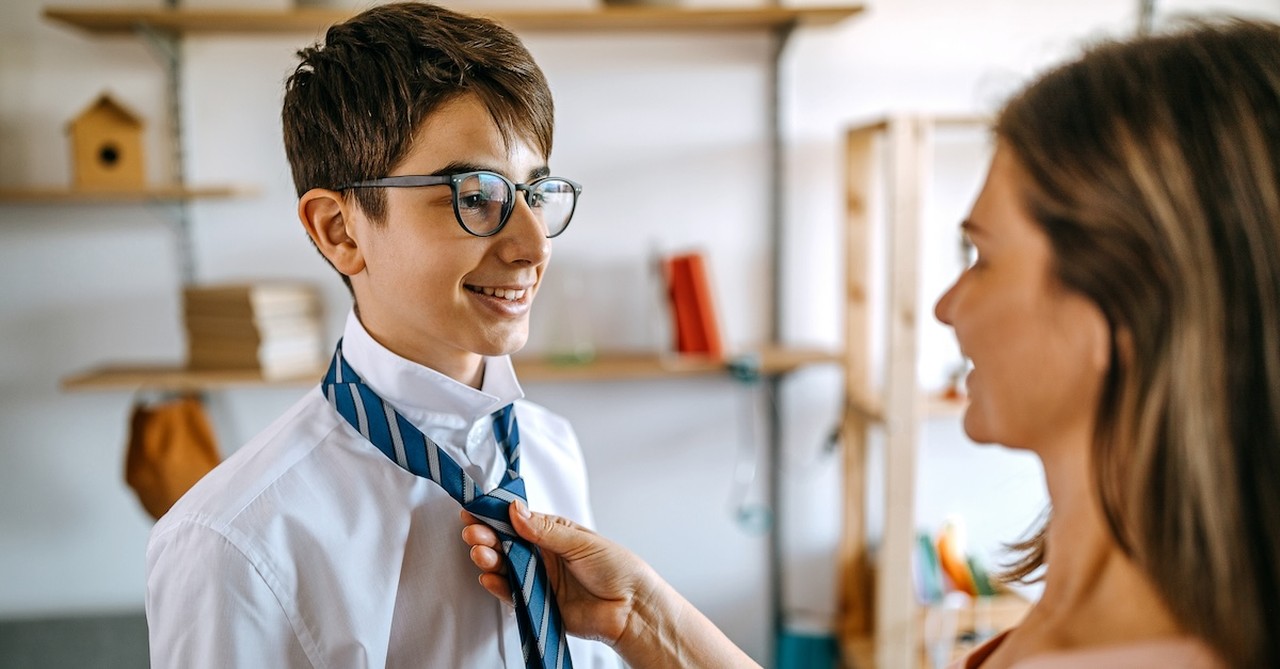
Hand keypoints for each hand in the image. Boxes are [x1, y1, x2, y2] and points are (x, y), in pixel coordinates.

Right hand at [460, 501, 652, 645]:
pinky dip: (499, 586)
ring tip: (480, 553)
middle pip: (506, 544)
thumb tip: (516, 510)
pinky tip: (489, 577)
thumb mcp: (581, 541)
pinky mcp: (538, 604)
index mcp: (554, 533)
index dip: (496, 516)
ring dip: (489, 560)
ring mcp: (539, 579)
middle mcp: (543, 555)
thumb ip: (546, 530)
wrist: (632, 608)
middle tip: (473, 533)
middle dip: (487, 537)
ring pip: (505, 568)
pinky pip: (512, 594)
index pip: (518, 521)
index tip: (475, 511)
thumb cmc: (617, 568)